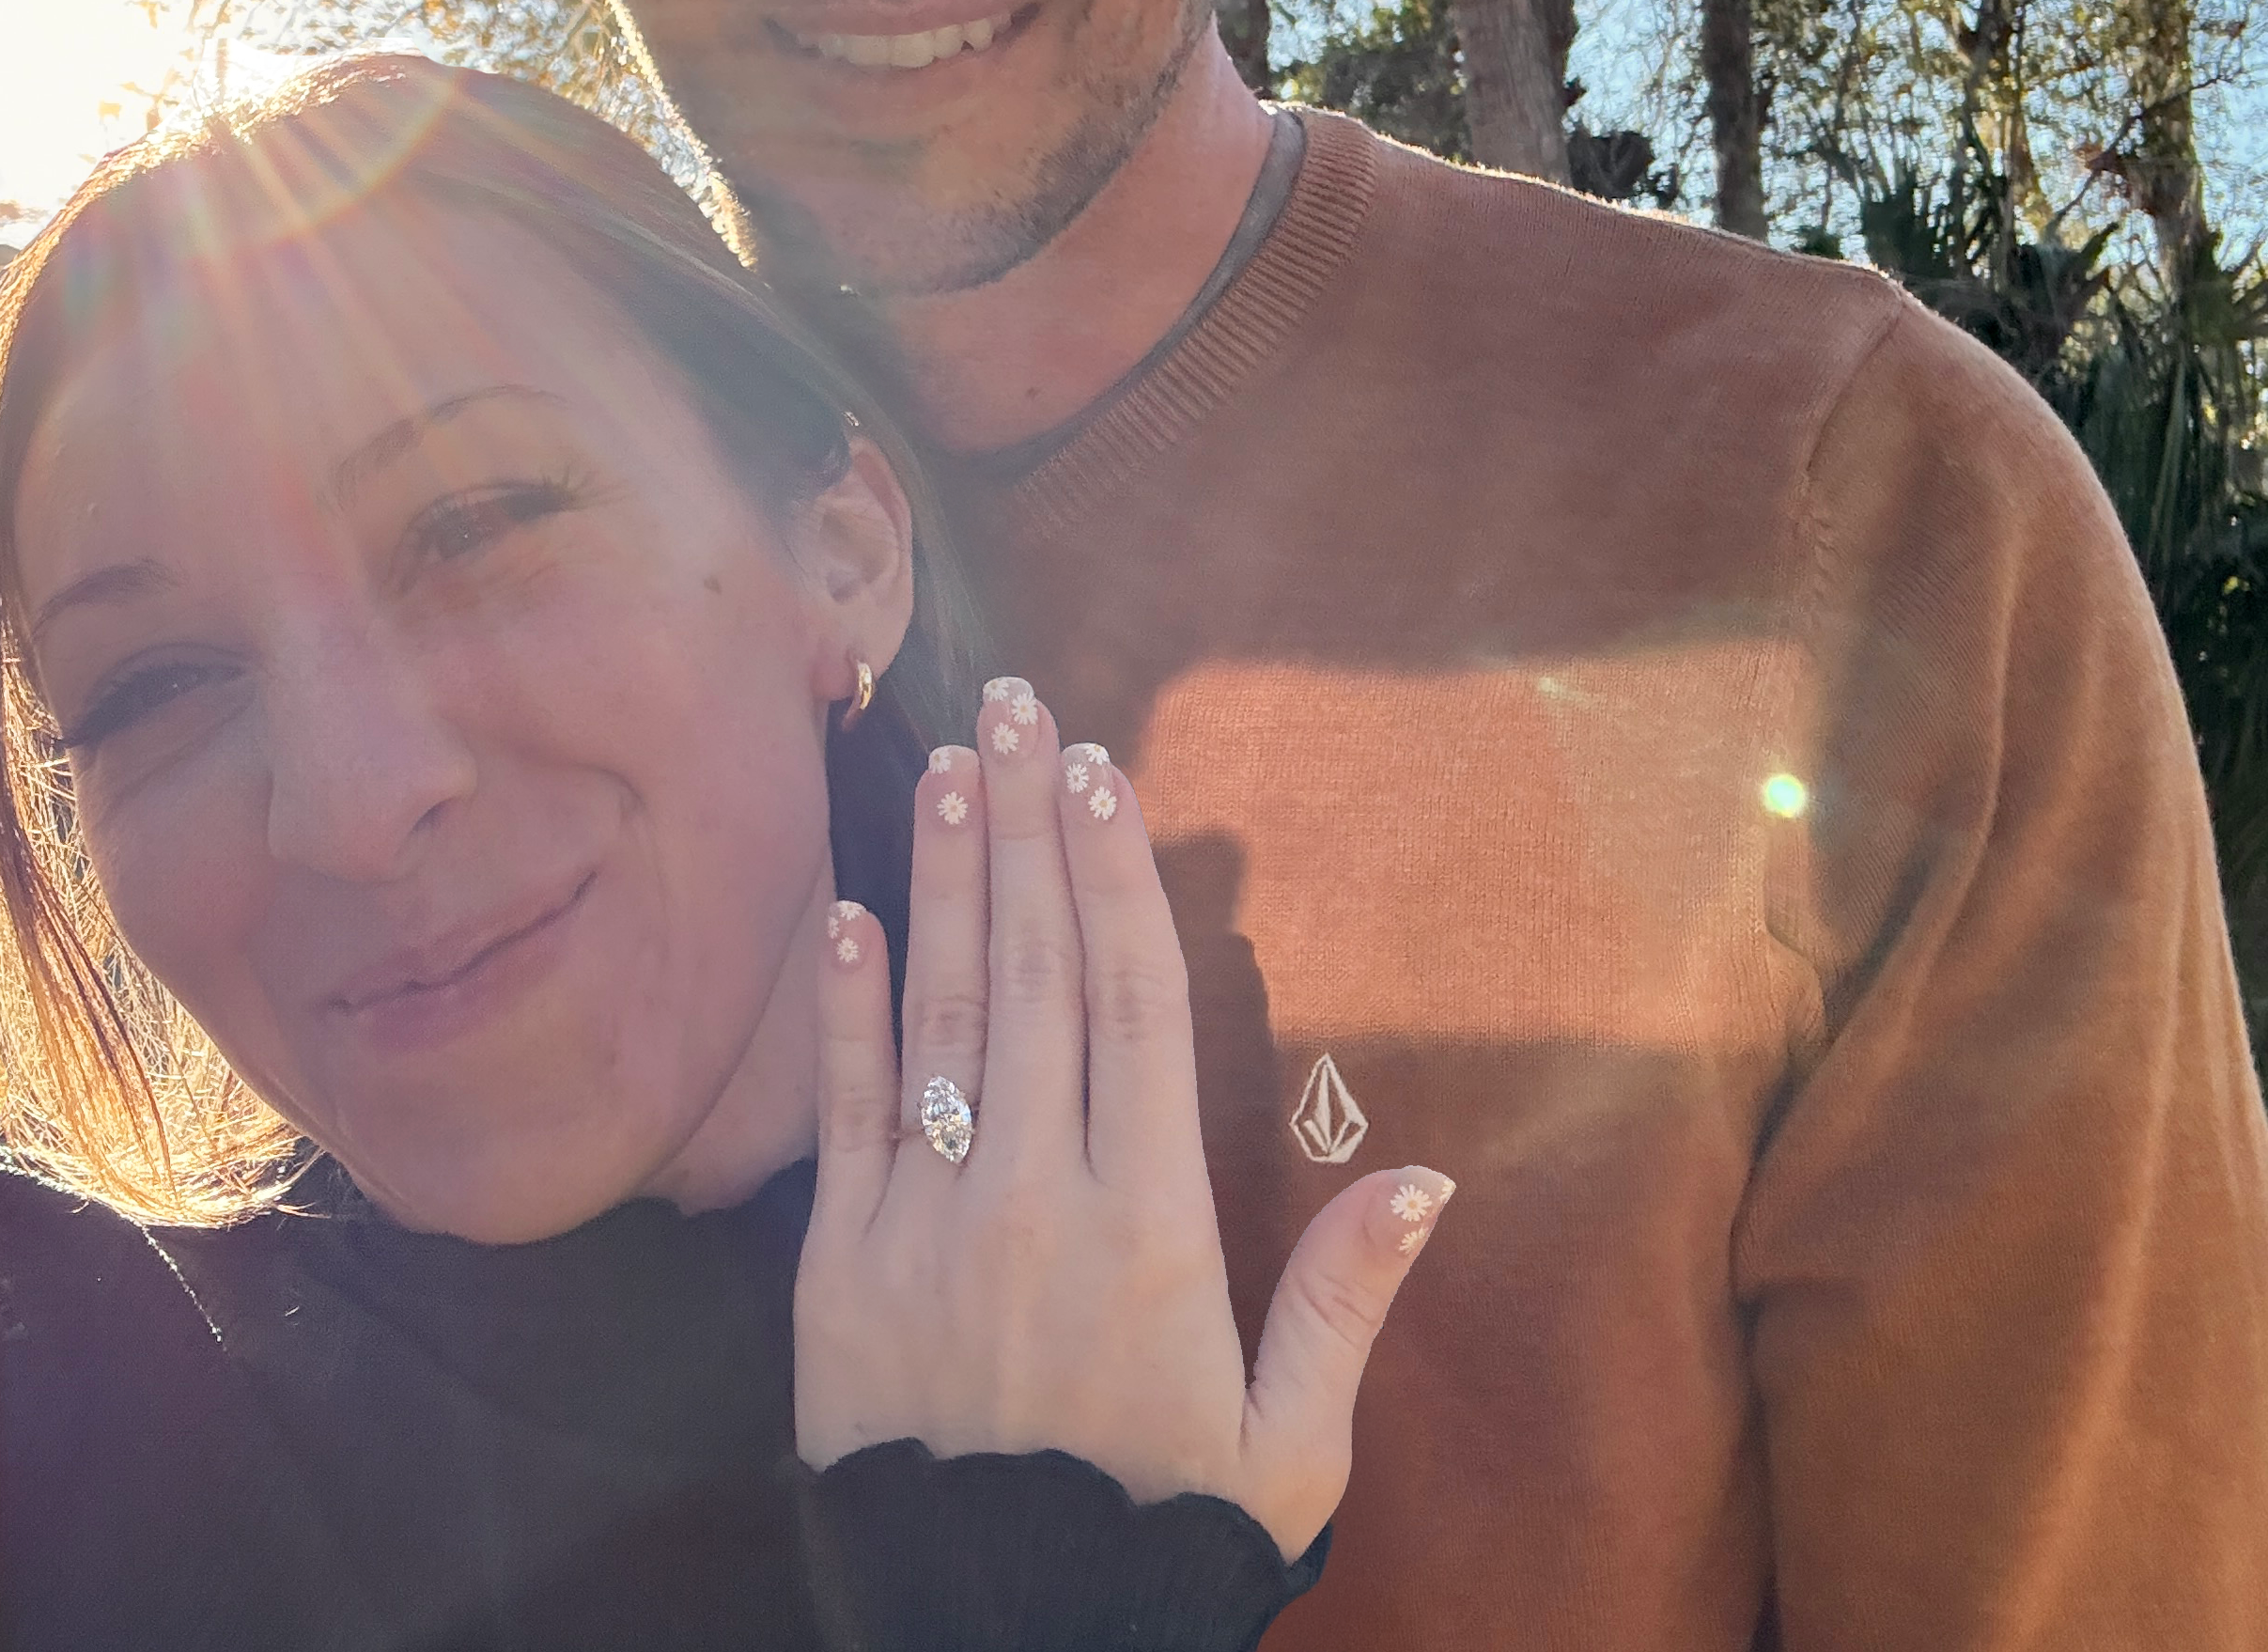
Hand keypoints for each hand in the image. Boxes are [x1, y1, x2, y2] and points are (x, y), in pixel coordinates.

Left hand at [796, 678, 1453, 1559]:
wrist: (994, 1636)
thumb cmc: (1156, 1535)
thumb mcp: (1287, 1442)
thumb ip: (1345, 1299)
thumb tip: (1428, 1177)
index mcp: (1151, 1227)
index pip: (1136, 1008)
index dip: (1116, 878)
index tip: (1103, 772)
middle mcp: (1034, 1199)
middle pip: (1035, 976)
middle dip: (1026, 830)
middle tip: (1020, 708)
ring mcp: (926, 1225)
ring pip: (940, 1018)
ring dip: (942, 880)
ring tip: (947, 765)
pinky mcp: (839, 1267)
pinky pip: (843, 1112)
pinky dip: (847, 1006)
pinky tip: (851, 910)